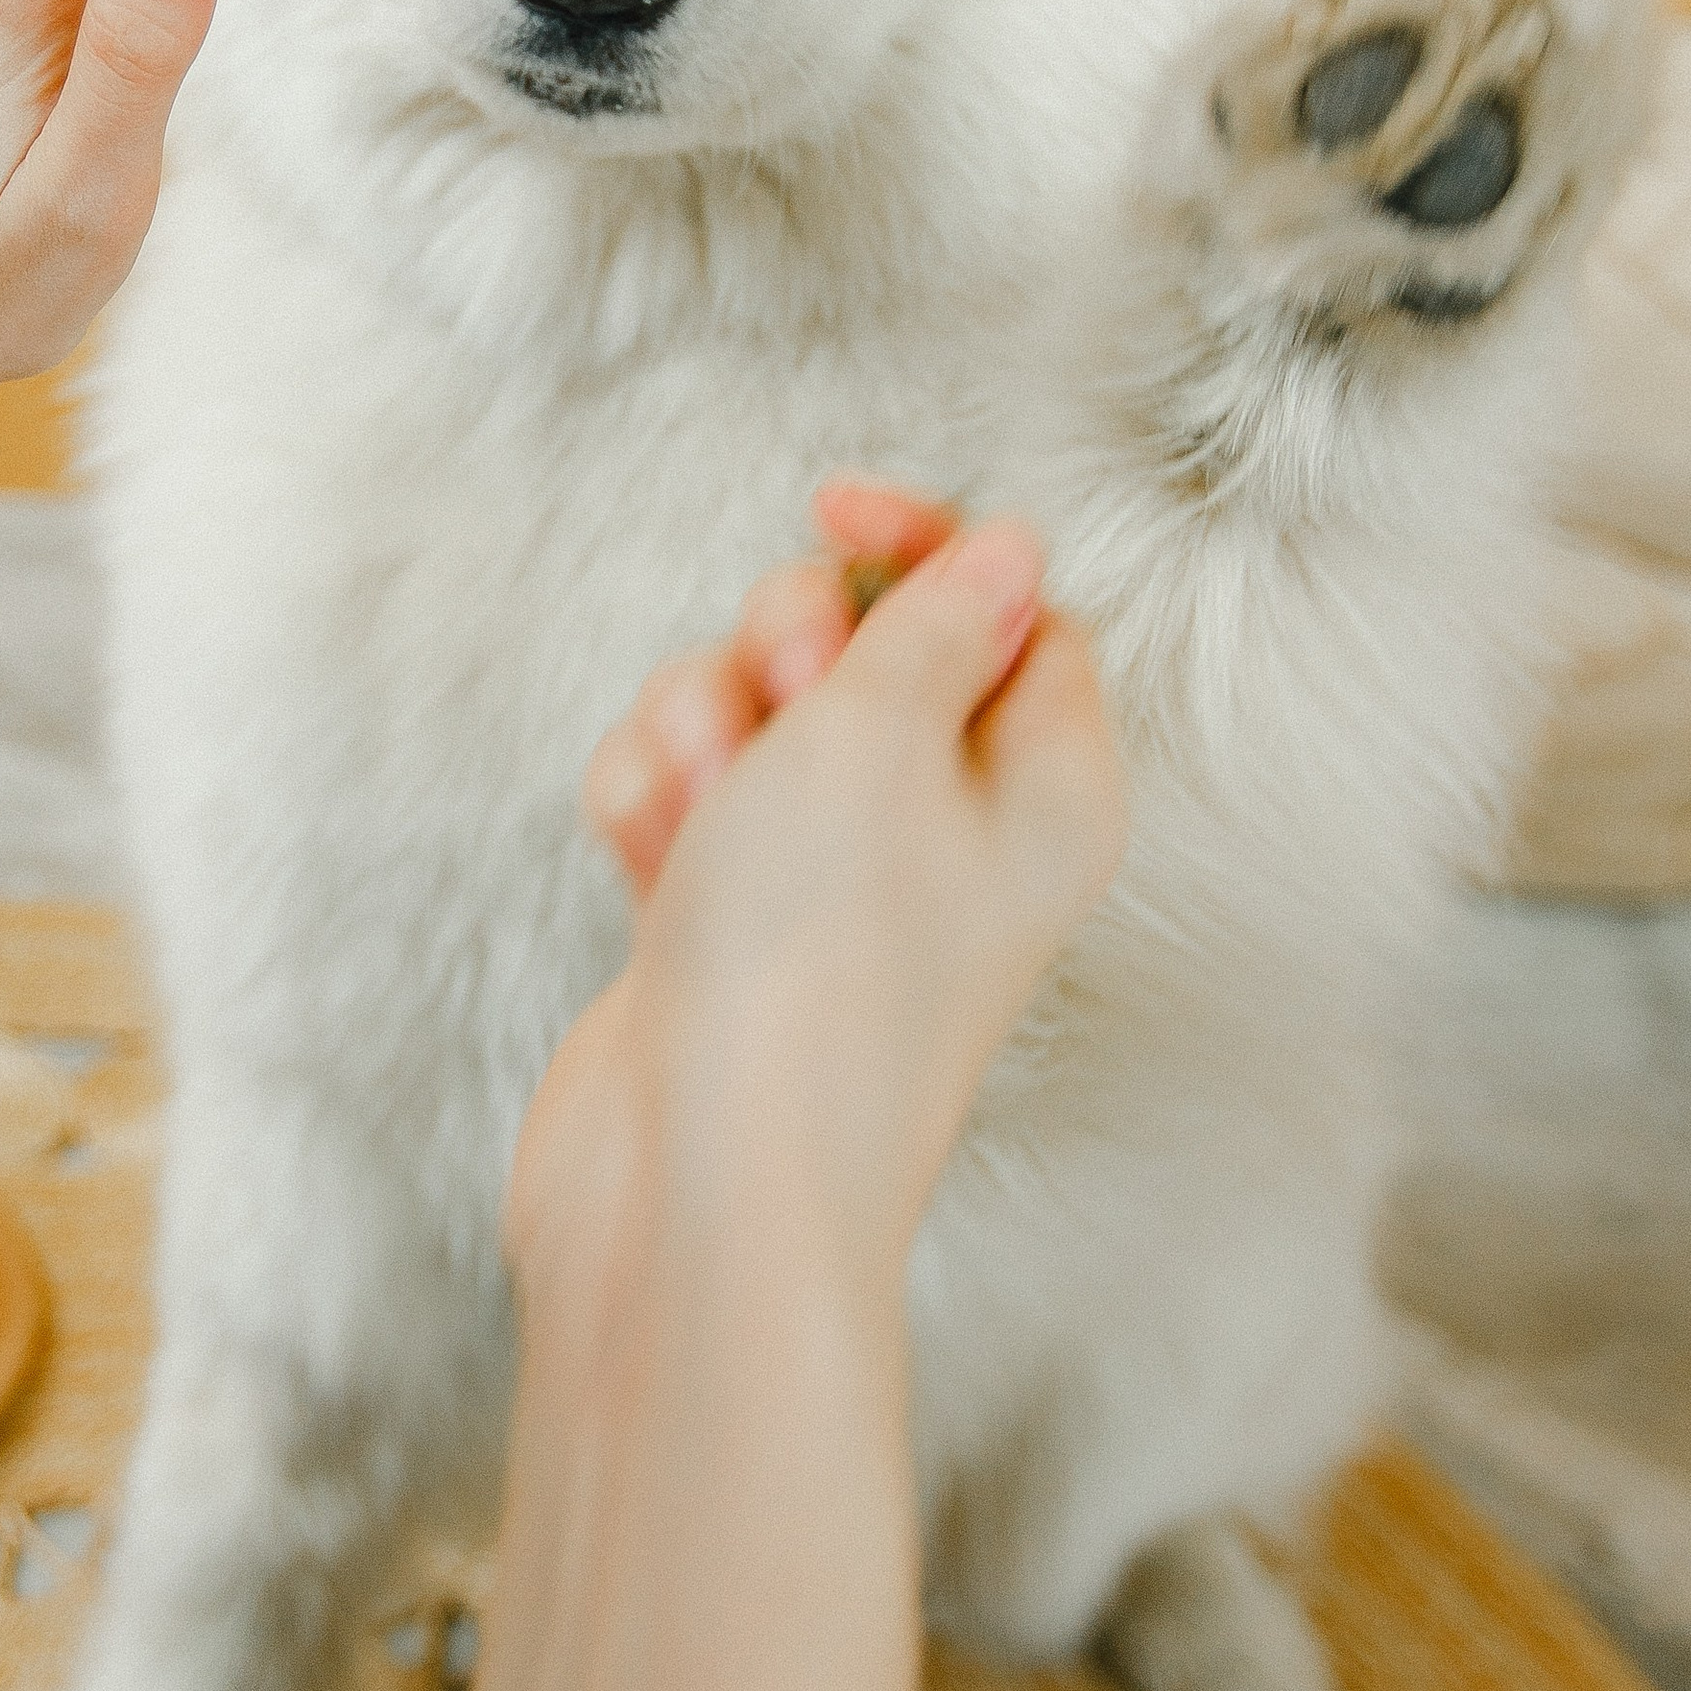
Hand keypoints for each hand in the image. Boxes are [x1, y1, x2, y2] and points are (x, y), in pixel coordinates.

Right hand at [512, 487, 1126, 1292]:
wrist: (699, 1185)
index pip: (1015, 610)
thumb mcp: (880, 738)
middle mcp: (951, 837)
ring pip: (752, 714)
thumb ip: (931, 621)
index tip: (832, 505)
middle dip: (786, 641)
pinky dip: (652, 804)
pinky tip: (646, 859)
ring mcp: (833, 885)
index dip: (926, 545)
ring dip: (699, 724)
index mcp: (1043, 790)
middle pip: (868, 647)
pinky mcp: (727, 922)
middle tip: (781, 698)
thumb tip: (999, 549)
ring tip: (697, 809)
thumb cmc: (814, 968)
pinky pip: (681, 795)